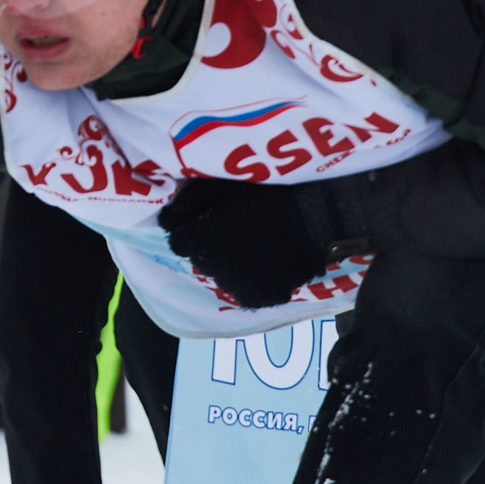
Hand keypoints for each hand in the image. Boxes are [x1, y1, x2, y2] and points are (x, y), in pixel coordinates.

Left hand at [158, 178, 368, 311]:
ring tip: (256, 244)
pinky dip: (256, 278)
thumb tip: (164, 219)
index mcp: (200, 239)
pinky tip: (271, 260)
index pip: (177, 241)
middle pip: (201, 259)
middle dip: (210, 245)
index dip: (189, 229)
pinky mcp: (264, 298)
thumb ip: (191, 202)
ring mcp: (240, 287)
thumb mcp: (225, 185)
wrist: (320, 215)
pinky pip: (251, 290)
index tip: (206, 219)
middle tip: (235, 228)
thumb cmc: (271, 190)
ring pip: (224, 276)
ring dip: (231, 264)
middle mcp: (214, 269)